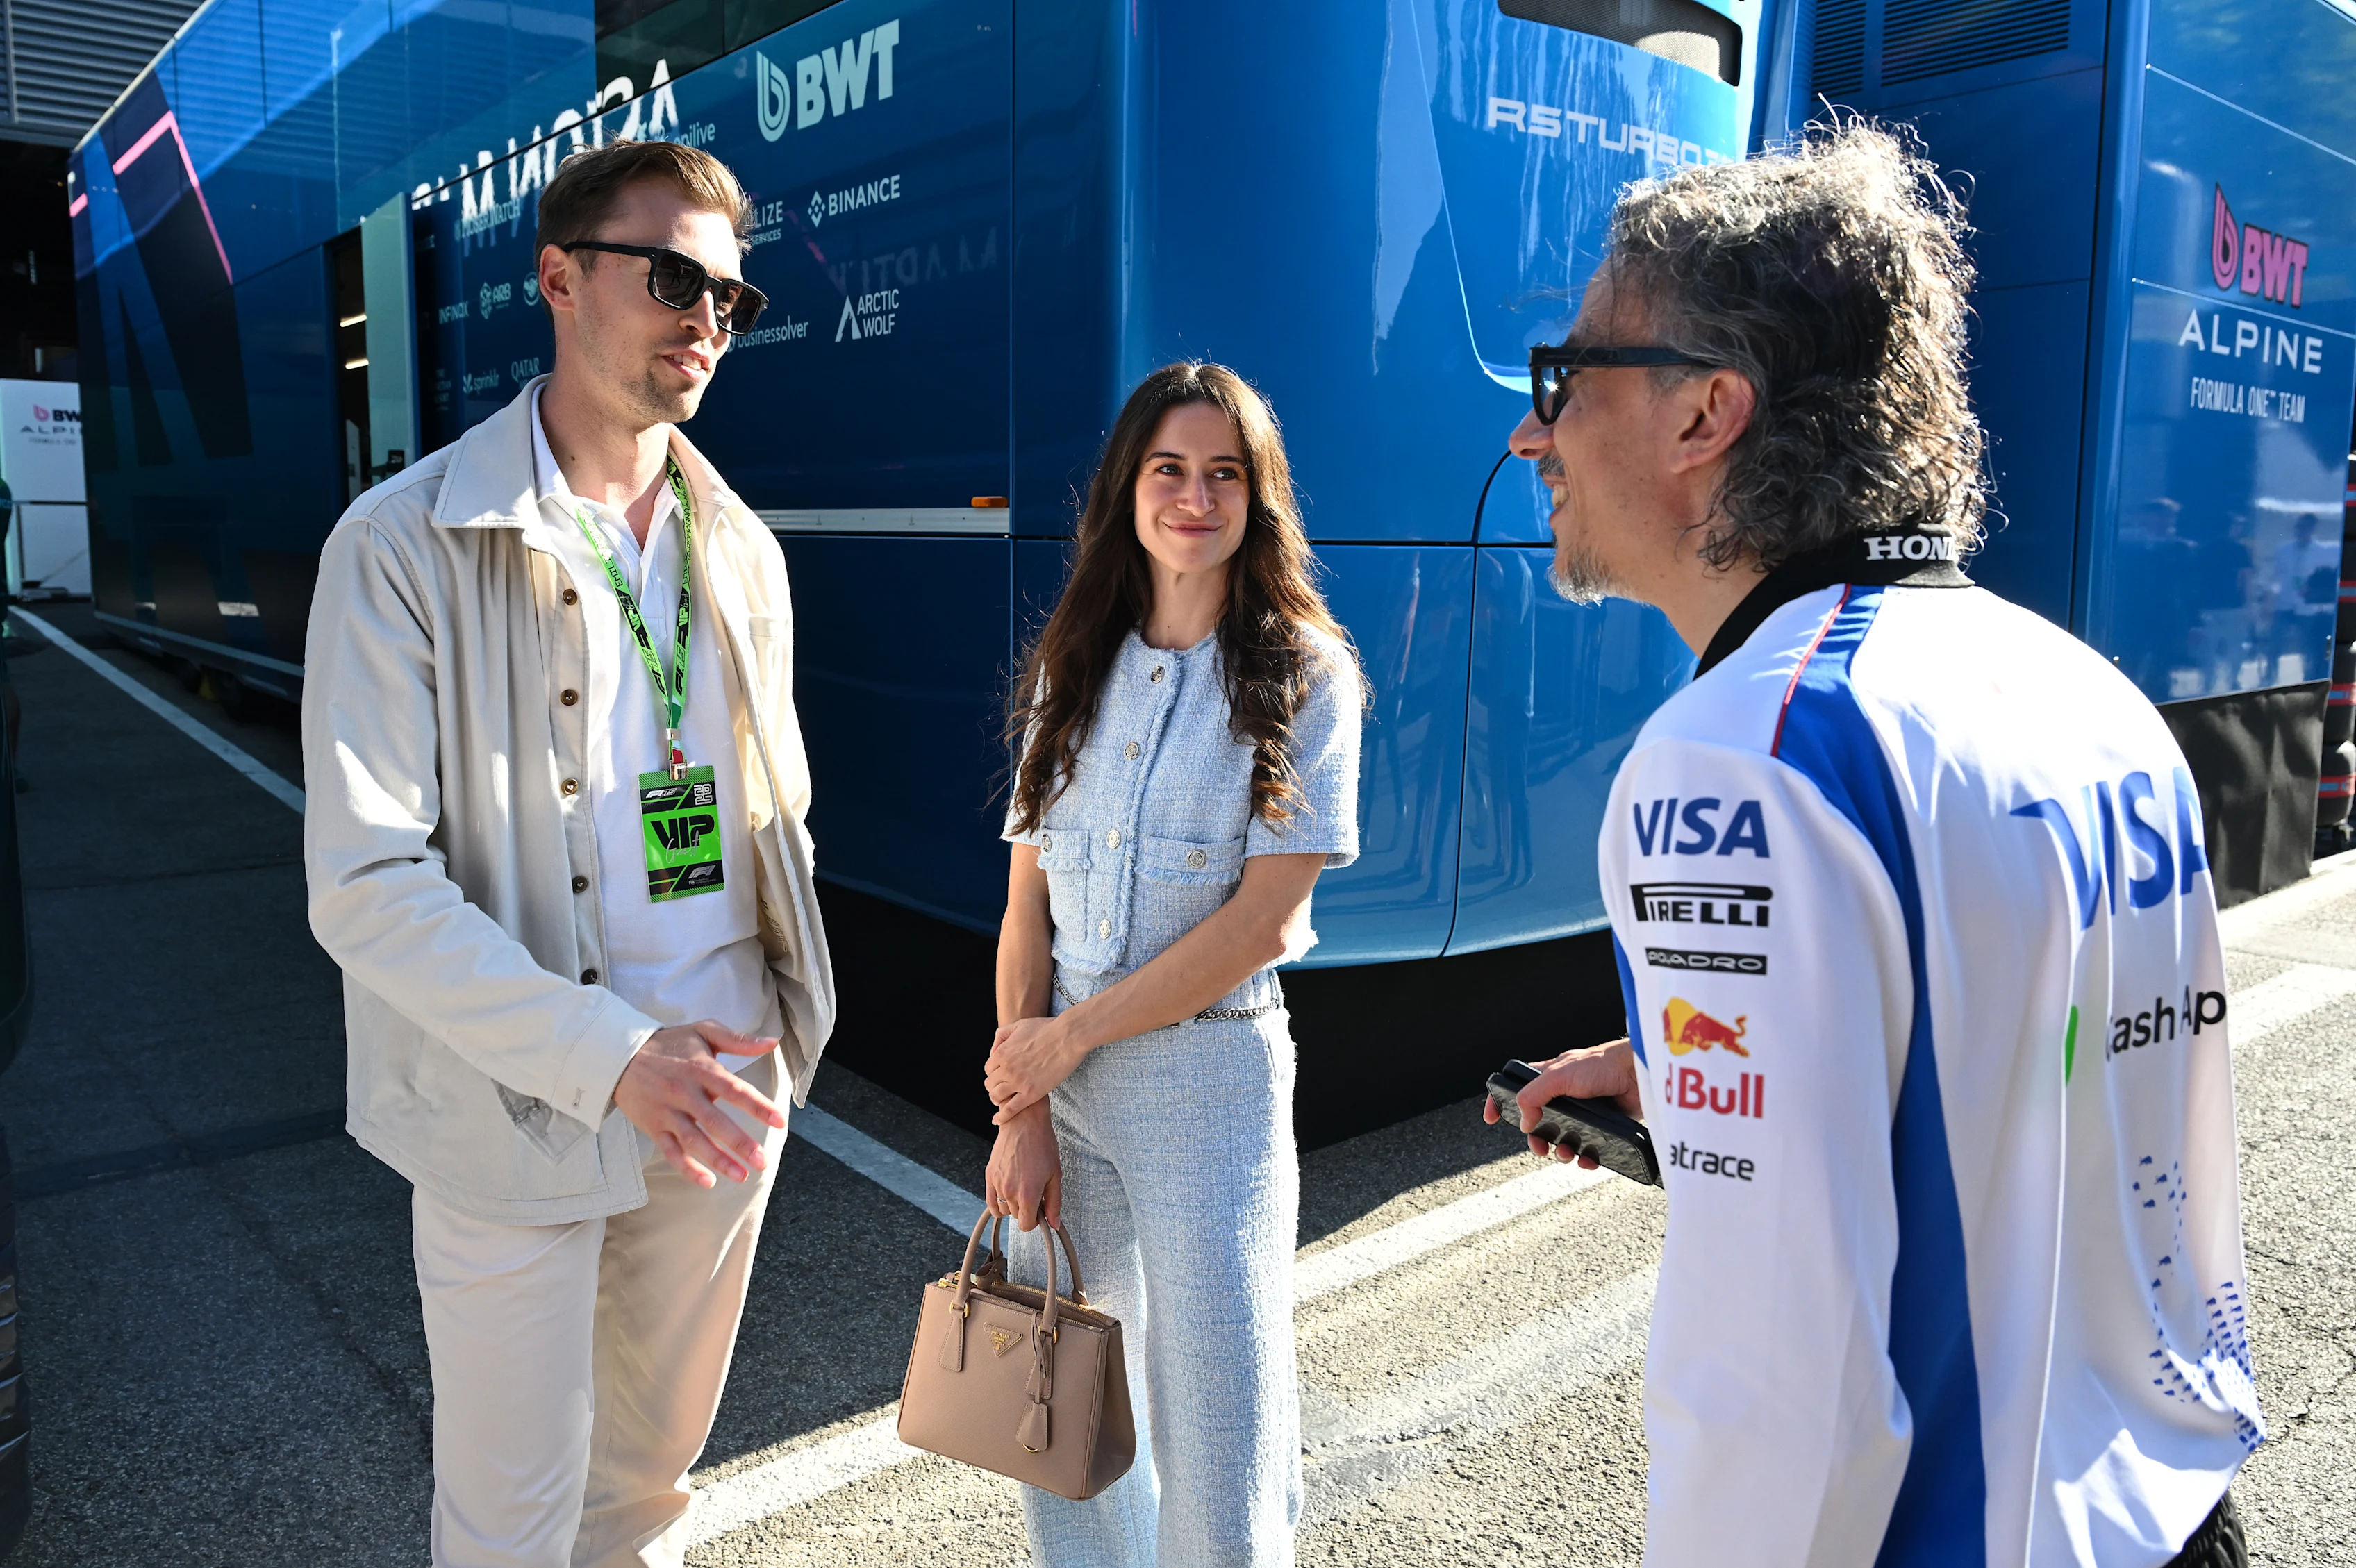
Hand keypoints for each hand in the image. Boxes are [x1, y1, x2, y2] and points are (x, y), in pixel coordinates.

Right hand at [614, 1021, 784, 1187]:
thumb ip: (739, 1040)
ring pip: (694, 1141)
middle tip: (763, 1161)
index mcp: (701, 1069)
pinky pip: (671, 1152)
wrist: (620, 1055)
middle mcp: (684, 1093)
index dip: (758, 1106)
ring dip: (718, 1161)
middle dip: (740, 1143)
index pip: (734, 1090)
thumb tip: (773, 1042)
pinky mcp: (654, 1127)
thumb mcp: (704, 1031)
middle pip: (715, 1121)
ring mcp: (668, 1112)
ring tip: (742, 1176)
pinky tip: (707, 1181)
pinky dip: (687, 1168)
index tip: (780, 1122)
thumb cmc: (669, 1043)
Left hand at [983, 1016, 1088, 1123]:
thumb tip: (994, 1050)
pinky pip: (1009, 1110)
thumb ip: (1002, 1036)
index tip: (1002, 1076)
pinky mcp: (1031, 1094)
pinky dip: (1001, 1117)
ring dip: (997, 1099)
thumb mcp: (1018, 1025)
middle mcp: (1006, 1068)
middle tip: (1004, 1088)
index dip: (995, 1073)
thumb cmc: (1046, 1029)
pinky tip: (997, 1120)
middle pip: (990, 1084)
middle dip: (995, 1086)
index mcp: (1001, 1053)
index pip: (988, 1069)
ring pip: (996, 1097)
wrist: (1067, 1037)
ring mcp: (1018, 1082)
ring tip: (1004, 1101)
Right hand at [985, 1101, 1061, 1229]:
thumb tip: (1054, 1223)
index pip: (1026, 1225)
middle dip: (1026, 1209)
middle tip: (1035, 1192)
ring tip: (1022, 1188)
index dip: (1035, 1220)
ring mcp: (998, 1184)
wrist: (1025, 1123)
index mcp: (1028, 1194)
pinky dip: (998, 1203)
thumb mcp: (1055, 1175)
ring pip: (1004, 1209)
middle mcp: (1010, 1191)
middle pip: (1016, 1216)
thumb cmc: (1042, 1145)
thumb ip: (1054, 1203)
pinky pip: (990, 1201)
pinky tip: (1008, 1195)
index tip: (1039, 1210)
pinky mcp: (990, 1176)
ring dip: (1013, 1205)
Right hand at [1482, 1037, 1641, 1165]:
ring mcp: (1584, 1111)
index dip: (1501, 1101)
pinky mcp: (1603, 1126)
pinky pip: (1588, 1148)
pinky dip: (1584, 1158)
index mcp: (1550, 1077)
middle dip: (1535, 1138)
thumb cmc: (1605, 1064)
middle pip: (1538, 1121)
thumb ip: (1535, 1095)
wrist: (1641, 1074)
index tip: (1492, 1117)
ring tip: (1565, 1152)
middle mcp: (1565, 1094)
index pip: (1518, 1088)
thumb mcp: (1561, 1075)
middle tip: (1539, 1146)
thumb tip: (1525, 1122)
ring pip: (1561, 1138)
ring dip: (1559, 1150)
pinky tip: (1587, 1159)